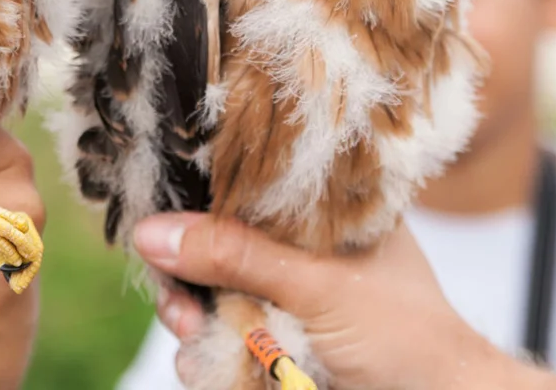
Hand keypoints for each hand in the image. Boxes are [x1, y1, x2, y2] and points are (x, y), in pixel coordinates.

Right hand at [133, 213, 555, 389]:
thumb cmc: (404, 334)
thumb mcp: (317, 285)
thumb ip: (237, 256)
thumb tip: (151, 231)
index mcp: (317, 212)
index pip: (240, 190)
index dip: (196, 206)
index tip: (163, 229)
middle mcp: (295, 251)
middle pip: (211, 247)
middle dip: (185, 275)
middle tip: (179, 303)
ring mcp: (281, 300)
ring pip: (205, 298)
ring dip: (191, 320)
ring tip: (196, 335)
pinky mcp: (271, 345)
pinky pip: (215, 343)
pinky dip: (205, 355)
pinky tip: (210, 365)